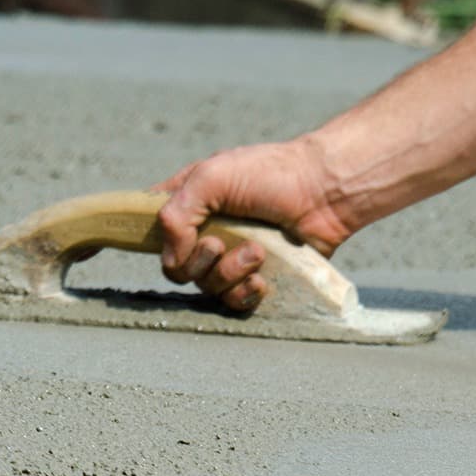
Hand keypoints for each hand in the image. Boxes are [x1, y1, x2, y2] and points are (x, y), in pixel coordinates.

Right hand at [154, 137, 352, 311]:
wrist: (324, 191)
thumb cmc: (269, 173)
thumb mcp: (211, 177)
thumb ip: (175, 214)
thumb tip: (172, 259)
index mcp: (189, 204)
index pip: (152, 229)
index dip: (152, 240)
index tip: (165, 241)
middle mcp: (206, 232)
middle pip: (178, 269)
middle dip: (199, 261)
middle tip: (222, 243)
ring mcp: (232, 256)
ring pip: (208, 287)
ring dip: (230, 273)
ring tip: (258, 252)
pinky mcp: (258, 276)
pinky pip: (235, 301)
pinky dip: (245, 293)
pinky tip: (263, 278)